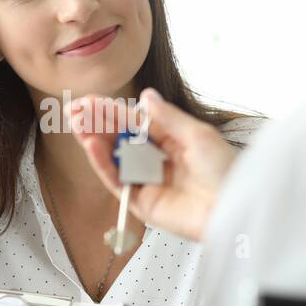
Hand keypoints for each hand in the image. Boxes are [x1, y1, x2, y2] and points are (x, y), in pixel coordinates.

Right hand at [69, 88, 237, 241]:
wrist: (233, 208)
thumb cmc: (224, 170)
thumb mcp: (197, 134)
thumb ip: (167, 117)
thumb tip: (145, 96)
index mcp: (173, 141)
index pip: (135, 123)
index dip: (112, 111)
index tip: (89, 100)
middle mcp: (157, 161)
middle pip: (119, 140)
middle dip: (96, 124)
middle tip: (73, 110)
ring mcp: (147, 182)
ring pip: (114, 159)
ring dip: (94, 141)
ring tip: (76, 124)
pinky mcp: (142, 204)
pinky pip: (117, 182)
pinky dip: (102, 164)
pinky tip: (91, 145)